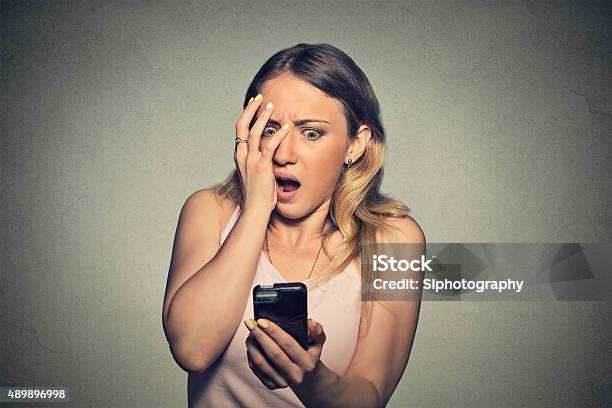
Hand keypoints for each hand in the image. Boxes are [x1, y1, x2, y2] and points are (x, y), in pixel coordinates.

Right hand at [234, 94, 290, 213]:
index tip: (254, 105)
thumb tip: (267, 153)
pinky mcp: (262, 168)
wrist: (255, 211)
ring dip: (263, 117)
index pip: (240, 130)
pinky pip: (270, 147)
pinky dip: (278, 135)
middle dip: (251, 110)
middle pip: (243, 126)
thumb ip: (258, 162)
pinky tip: (286, 127)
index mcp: (240, 157)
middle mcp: (243, 156)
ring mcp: (251, 161)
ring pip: (255, 133)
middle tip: (260, 98)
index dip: (246, 115)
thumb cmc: (258, 195)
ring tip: (272, 107)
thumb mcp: (255, 174)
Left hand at [244, 318, 325, 388]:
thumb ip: (316, 331)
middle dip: (259, 335)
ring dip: (252, 345)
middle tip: (250, 323)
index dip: (274, 331)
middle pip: (272, 353)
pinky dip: (251, 355)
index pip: (288, 344)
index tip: (262, 320)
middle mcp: (295, 375)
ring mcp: (282, 382)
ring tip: (250, 332)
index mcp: (307, 363)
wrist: (307, 376)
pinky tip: (252, 345)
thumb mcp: (318, 341)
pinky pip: (256, 369)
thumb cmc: (309, 354)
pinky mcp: (271, 385)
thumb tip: (310, 323)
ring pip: (261, 362)